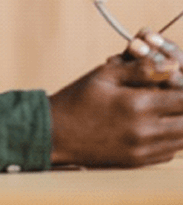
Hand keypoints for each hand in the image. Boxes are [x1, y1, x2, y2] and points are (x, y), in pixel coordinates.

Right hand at [49, 31, 182, 167]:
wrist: (56, 132)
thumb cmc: (78, 98)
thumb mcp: (105, 74)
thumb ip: (140, 68)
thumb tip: (173, 65)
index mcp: (137, 105)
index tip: (176, 79)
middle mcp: (146, 131)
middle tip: (172, 94)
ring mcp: (143, 150)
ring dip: (180, 122)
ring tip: (166, 108)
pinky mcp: (139, 162)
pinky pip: (170, 152)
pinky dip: (171, 138)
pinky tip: (156, 124)